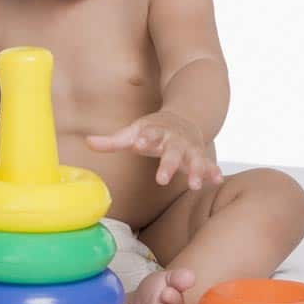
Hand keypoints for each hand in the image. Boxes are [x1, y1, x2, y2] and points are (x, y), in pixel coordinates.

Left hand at [86, 110, 223, 189]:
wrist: (184, 118)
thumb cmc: (152, 131)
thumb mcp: (133, 133)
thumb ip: (112, 141)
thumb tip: (87, 142)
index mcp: (155, 132)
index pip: (149, 134)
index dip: (145, 138)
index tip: (139, 142)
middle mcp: (174, 140)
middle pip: (171, 151)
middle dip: (168, 164)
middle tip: (161, 179)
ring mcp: (189, 148)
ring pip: (194, 159)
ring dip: (195, 171)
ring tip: (194, 184)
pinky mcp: (200, 156)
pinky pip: (208, 164)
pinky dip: (213, 171)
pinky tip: (216, 180)